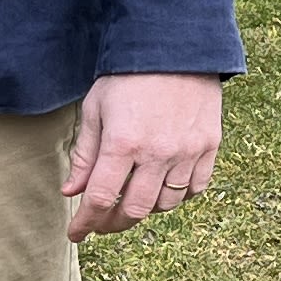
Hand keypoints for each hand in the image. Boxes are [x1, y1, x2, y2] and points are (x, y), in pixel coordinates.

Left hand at [65, 72, 221, 241]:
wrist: (175, 47)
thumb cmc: (128, 76)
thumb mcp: (96, 109)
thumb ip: (84, 154)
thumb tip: (71, 192)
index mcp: (123, 142)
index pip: (100, 199)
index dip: (85, 222)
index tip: (76, 233)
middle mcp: (157, 153)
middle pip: (134, 210)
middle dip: (112, 223)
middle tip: (101, 222)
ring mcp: (187, 151)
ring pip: (165, 204)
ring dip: (145, 209)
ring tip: (132, 199)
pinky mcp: (209, 145)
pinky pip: (195, 188)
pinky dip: (177, 196)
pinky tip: (163, 188)